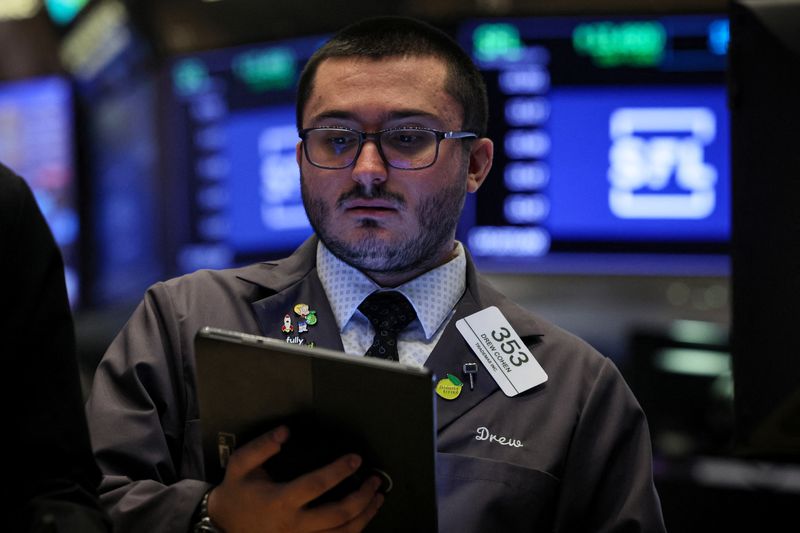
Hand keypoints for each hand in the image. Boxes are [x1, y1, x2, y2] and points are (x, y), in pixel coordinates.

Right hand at [207, 425, 383, 532]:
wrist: (222, 526)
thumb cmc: (237, 492)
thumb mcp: (241, 465)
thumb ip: (262, 446)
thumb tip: (284, 432)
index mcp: (281, 501)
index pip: (317, 485)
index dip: (339, 471)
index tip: (356, 459)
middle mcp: (294, 525)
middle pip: (338, 515)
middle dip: (362, 497)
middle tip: (375, 481)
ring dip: (365, 517)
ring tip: (377, 499)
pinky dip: (353, 532)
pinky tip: (362, 519)